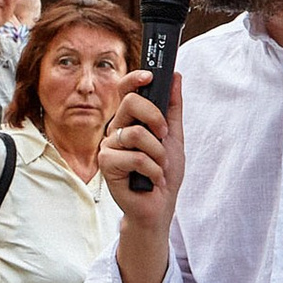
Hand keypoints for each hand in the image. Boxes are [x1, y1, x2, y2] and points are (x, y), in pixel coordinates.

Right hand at [99, 69, 183, 226]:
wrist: (159, 205)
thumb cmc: (164, 172)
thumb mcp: (174, 136)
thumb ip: (173, 107)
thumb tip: (175, 76)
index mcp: (130, 120)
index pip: (126, 91)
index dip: (134, 79)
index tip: (150, 76)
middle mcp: (116, 129)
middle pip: (130, 103)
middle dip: (155, 117)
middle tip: (164, 134)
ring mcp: (109, 146)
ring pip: (135, 133)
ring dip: (157, 153)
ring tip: (159, 166)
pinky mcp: (106, 164)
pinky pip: (135, 157)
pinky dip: (152, 170)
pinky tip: (152, 179)